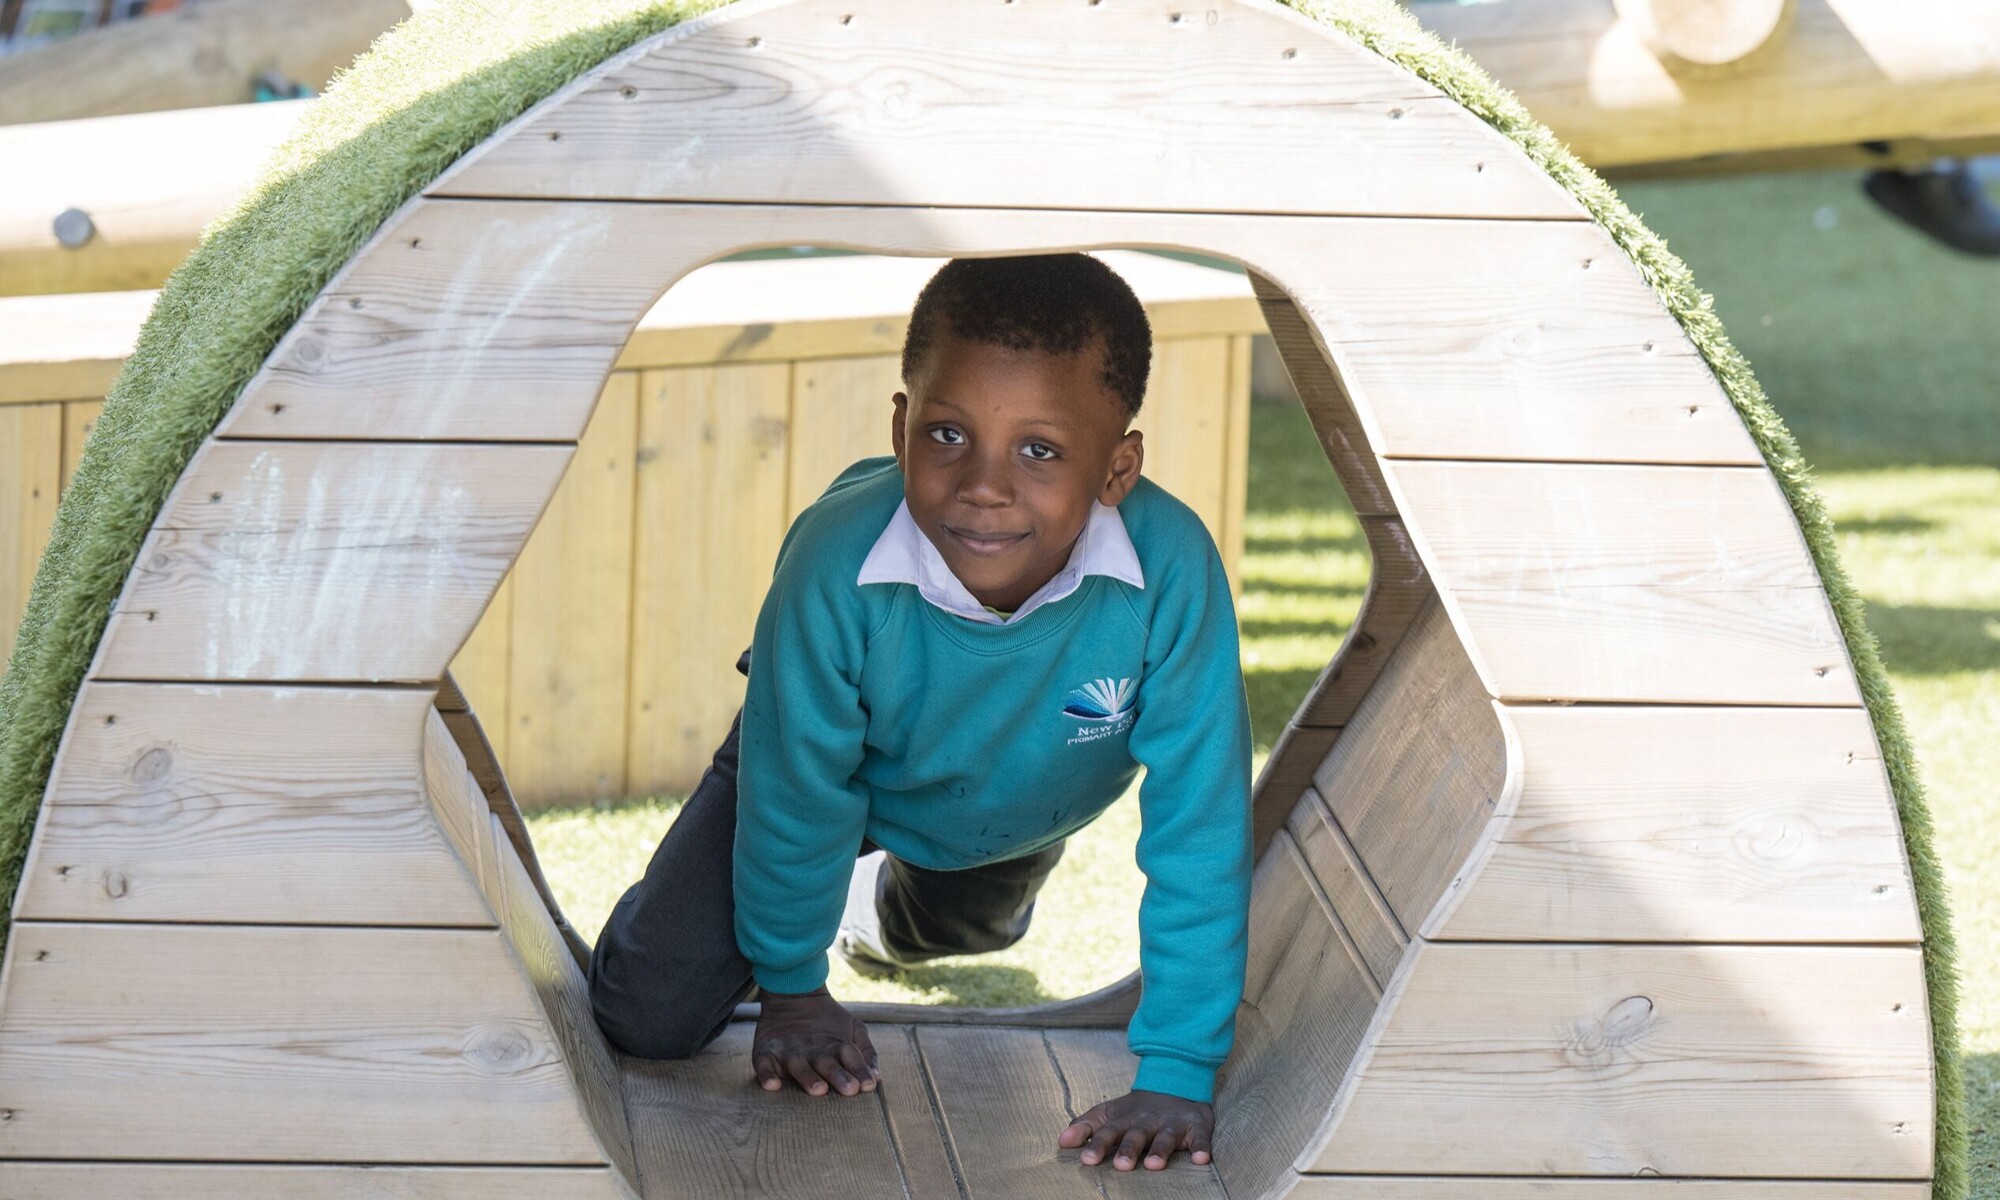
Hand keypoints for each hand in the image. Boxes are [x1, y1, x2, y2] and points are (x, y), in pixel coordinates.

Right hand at [751, 986, 878, 1096]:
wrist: (792, 993)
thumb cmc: (827, 1021)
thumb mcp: (853, 1029)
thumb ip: (866, 1053)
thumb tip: (877, 1078)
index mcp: (835, 1045)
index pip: (850, 1057)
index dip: (859, 1069)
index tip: (868, 1085)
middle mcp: (813, 1049)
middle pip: (827, 1063)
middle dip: (838, 1075)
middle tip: (850, 1088)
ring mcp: (789, 1051)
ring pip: (799, 1065)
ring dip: (808, 1077)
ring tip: (819, 1089)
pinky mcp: (766, 1051)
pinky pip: (764, 1064)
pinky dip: (766, 1074)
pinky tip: (772, 1085)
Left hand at [1057, 1089, 1213, 1170]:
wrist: (1176, 1082)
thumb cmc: (1137, 1109)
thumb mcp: (1110, 1113)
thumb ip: (1086, 1125)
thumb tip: (1061, 1141)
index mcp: (1125, 1120)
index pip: (1108, 1132)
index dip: (1097, 1145)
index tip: (1086, 1159)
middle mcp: (1147, 1121)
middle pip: (1137, 1135)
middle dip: (1129, 1149)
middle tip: (1121, 1166)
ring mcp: (1172, 1124)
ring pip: (1166, 1137)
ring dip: (1161, 1150)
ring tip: (1154, 1165)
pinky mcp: (1196, 1127)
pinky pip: (1201, 1139)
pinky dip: (1202, 1148)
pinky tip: (1202, 1160)